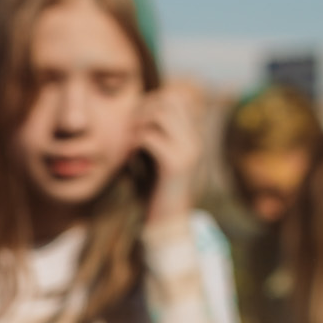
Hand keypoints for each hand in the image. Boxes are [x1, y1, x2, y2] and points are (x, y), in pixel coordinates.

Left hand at [138, 82, 204, 225]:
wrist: (169, 224)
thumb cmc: (157, 191)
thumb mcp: (157, 159)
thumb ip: (155, 136)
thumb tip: (136, 113)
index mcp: (193, 137)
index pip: (176, 98)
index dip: (151, 101)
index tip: (134, 120)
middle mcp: (195, 140)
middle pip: (169, 99)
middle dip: (143, 108)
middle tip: (127, 129)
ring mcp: (188, 151)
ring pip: (160, 113)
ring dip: (137, 123)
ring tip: (128, 142)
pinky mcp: (175, 165)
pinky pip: (149, 137)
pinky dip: (133, 143)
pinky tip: (128, 158)